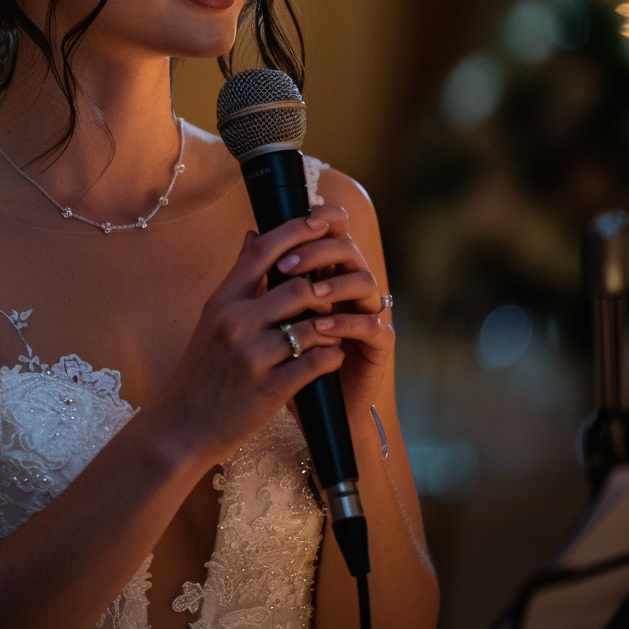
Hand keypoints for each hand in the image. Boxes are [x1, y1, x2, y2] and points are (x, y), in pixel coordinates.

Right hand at [151, 214, 354, 467]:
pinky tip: (332, 357)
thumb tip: (253, 235)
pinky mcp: (269, 389)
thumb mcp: (212, 317)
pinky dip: (331, 357)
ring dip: (331, 326)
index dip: (294, 231)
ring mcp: (251, 356)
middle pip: (296, 286)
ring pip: (312, 325)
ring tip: (336, 328)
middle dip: (323, 288)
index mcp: (222, 302)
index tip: (319, 222)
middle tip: (335, 292)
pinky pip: (315, 363)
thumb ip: (238, 278)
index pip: (261, 253)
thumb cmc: (201, 370)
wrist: (182, 425)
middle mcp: (235, 323)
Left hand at [273, 203, 393, 420]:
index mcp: (328, 271)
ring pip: (366, 282)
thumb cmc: (285, 354)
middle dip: (316, 253)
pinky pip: (373, 325)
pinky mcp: (379, 344)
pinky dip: (348, 324)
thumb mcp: (270, 313)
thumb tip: (250, 234)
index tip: (293, 225)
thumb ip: (264, 275)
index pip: (333, 233)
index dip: (320, 221)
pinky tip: (324, 329)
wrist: (307, 407)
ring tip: (310, 295)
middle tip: (286, 265)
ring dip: (336, 285)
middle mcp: (351, 287)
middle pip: (347, 250)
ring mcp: (368, 312)